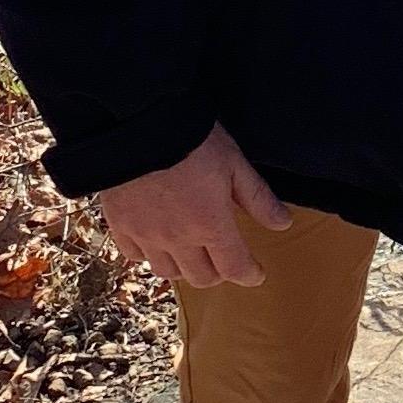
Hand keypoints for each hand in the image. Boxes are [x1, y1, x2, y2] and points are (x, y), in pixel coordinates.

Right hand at [95, 127, 293, 289]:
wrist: (137, 124)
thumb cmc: (190, 138)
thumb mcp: (234, 162)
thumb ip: (257, 197)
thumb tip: (282, 223)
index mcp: (210, 225)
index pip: (235, 268)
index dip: (250, 274)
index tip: (256, 273)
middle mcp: (178, 239)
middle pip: (202, 278)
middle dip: (219, 273)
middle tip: (225, 259)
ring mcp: (146, 235)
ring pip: (167, 273)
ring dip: (184, 268)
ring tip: (191, 252)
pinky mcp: (120, 225)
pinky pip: (134, 255)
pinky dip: (148, 254)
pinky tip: (155, 240)